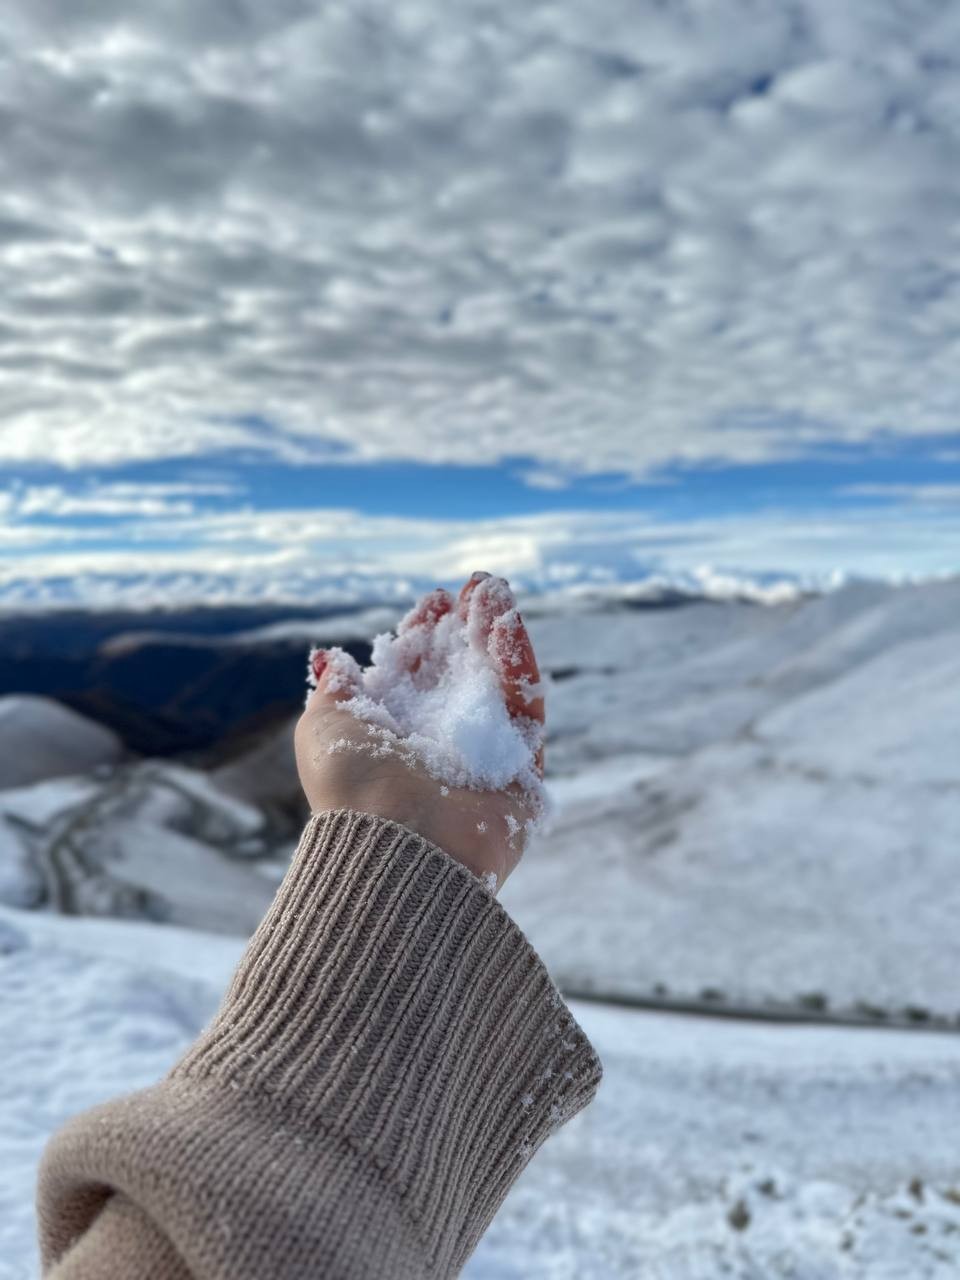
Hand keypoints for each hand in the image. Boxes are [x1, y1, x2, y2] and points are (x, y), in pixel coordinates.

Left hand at [294, 572, 544, 890]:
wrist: (399, 848)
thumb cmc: (352, 790)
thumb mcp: (324, 729)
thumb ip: (335, 690)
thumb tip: (329, 659)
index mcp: (393, 737)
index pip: (415, 674)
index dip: (424, 634)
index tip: (435, 598)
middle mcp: (438, 746)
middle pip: (459, 673)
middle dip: (467, 627)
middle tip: (479, 584)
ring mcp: (481, 760)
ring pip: (495, 686)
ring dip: (497, 636)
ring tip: (497, 591)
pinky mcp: (521, 774)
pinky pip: (526, 713)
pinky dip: (520, 668)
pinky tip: (510, 625)